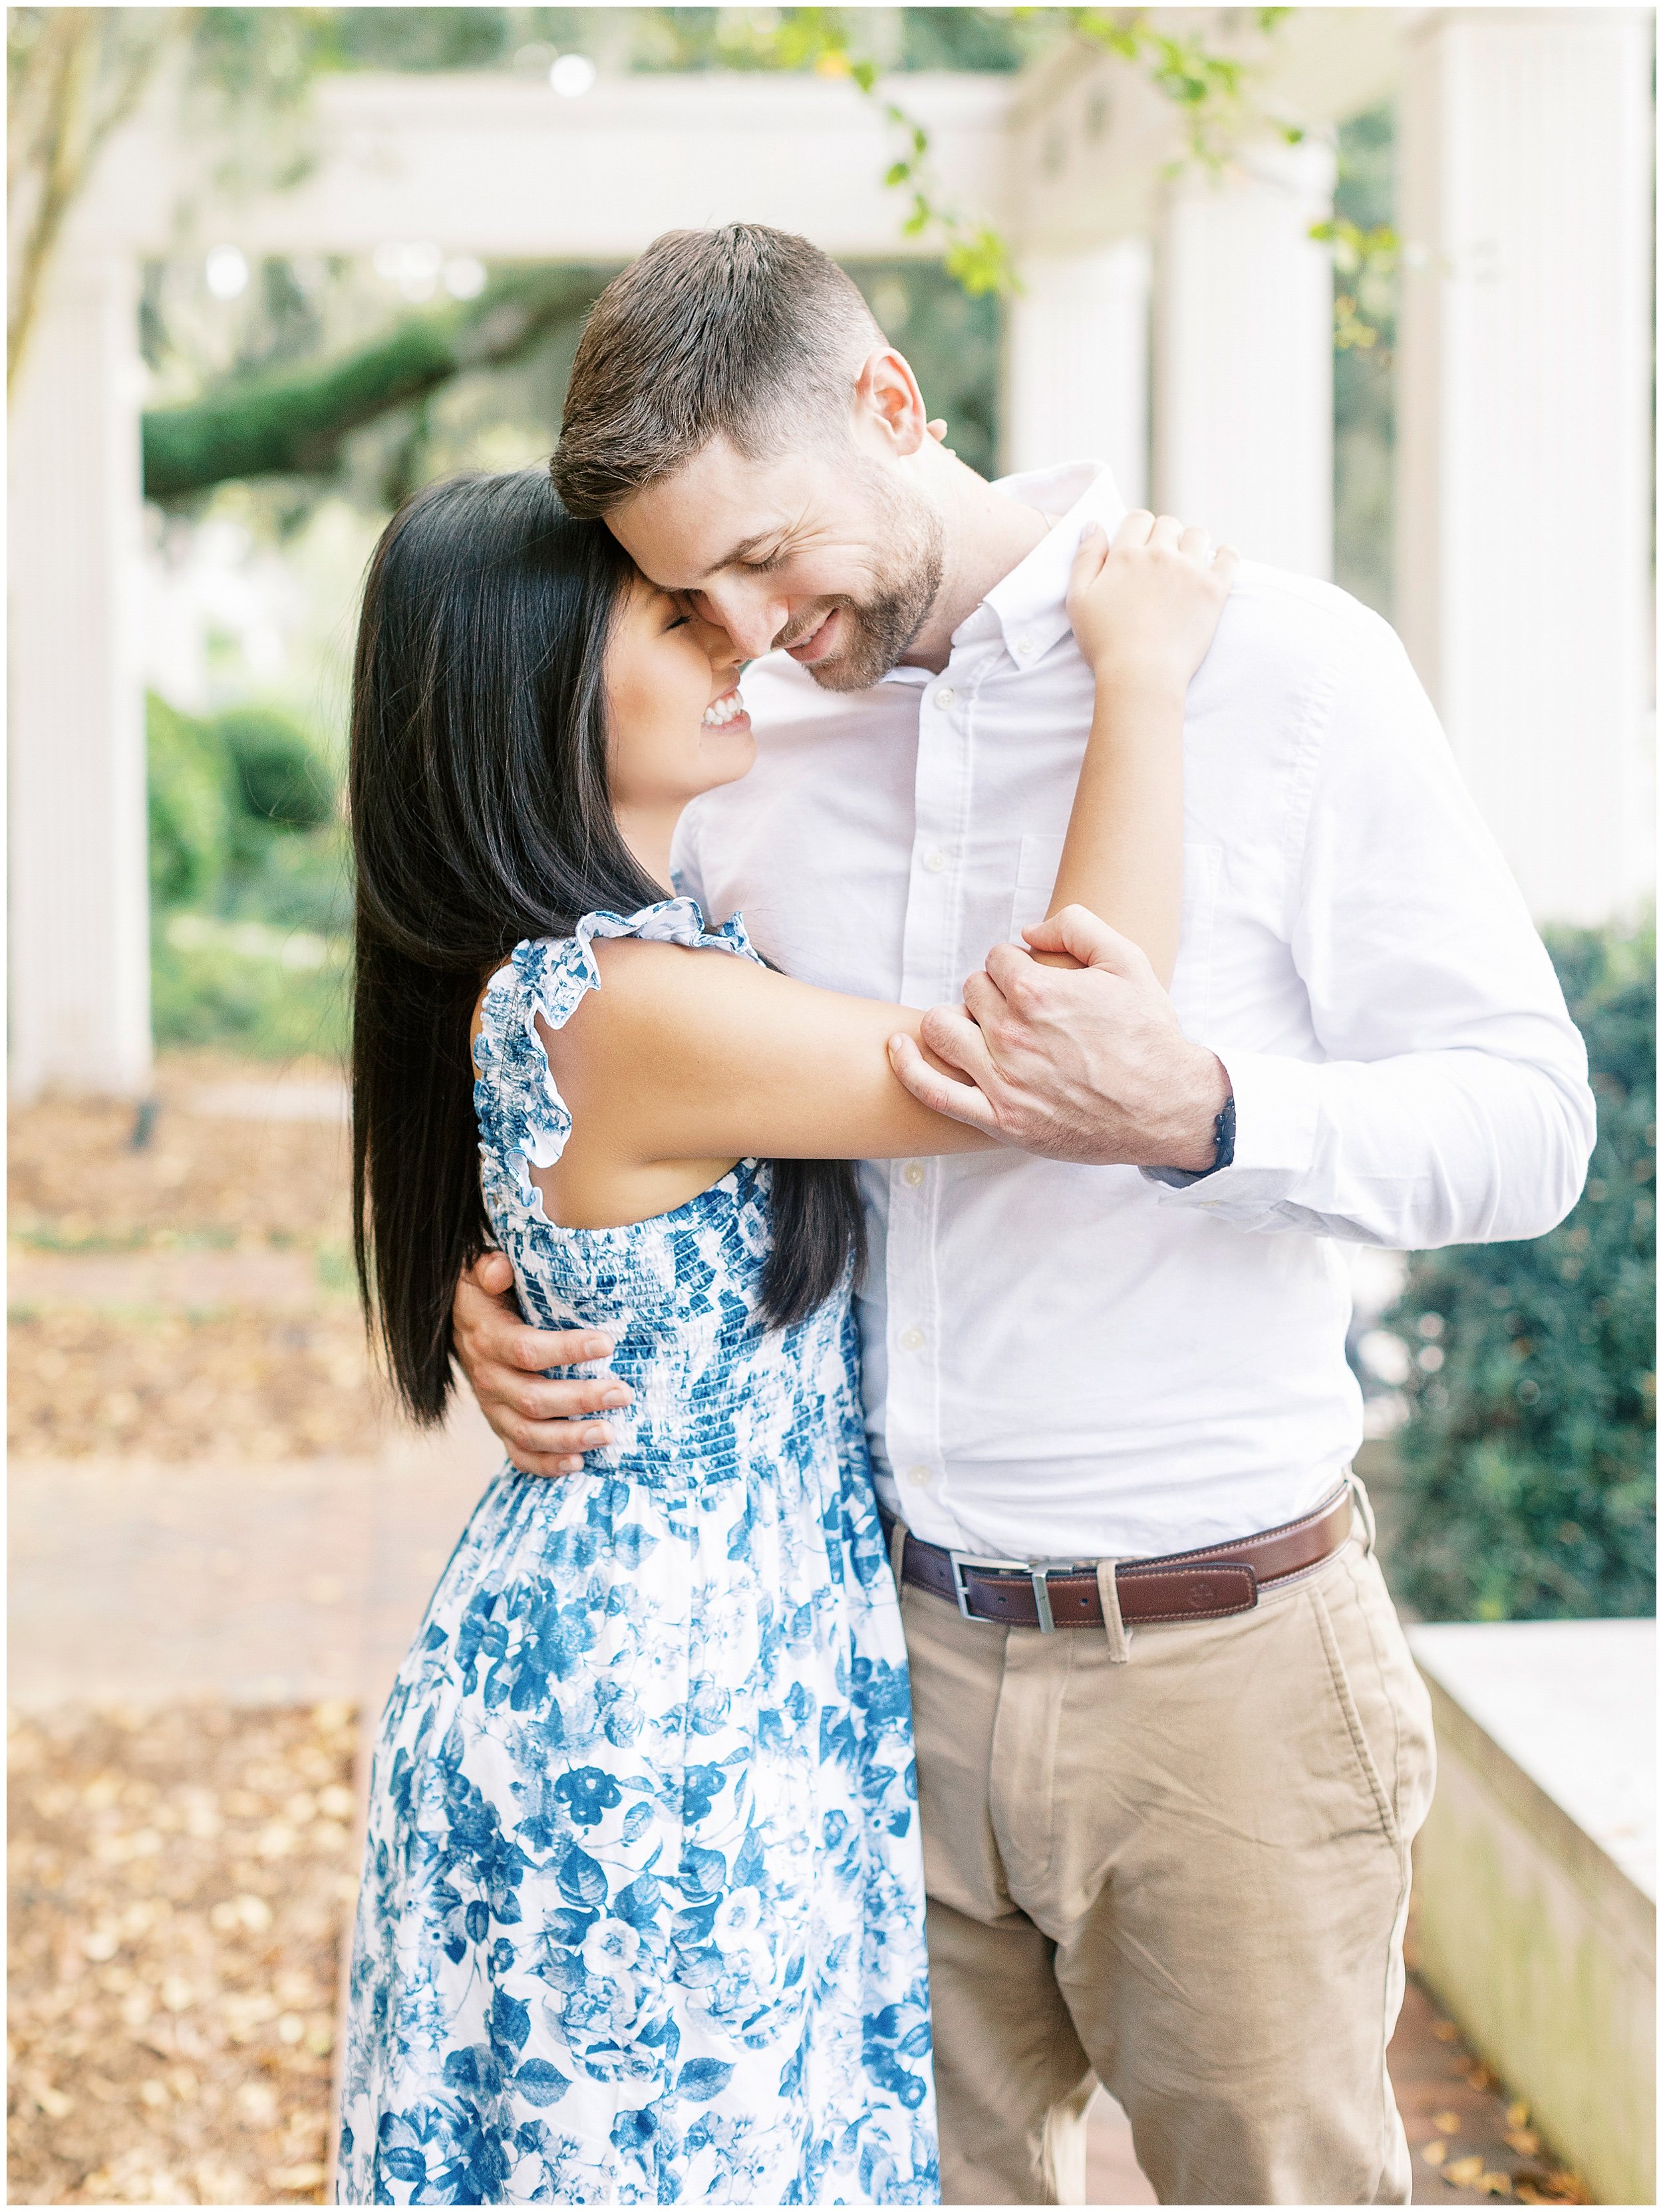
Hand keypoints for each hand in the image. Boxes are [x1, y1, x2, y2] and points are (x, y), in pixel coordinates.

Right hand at [453, 1251, 632, 1476]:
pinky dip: (547, 1464)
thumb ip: (489, 1268)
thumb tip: (499, 1268)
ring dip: (570, 1437)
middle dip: (580, 1399)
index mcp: (487, 1339)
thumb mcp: (480, 1272)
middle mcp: (488, 1378)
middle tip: (623, 1393)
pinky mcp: (500, 1426)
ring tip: (609, 1433)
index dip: (566, 1349)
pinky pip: (519, 1454)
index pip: (526, 1350)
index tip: (607, 1343)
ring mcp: (493, 1407)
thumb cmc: (488, 1294)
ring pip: (527, 1433)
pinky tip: (579, 1463)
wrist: (460, 1326)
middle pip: (532, 1398)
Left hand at [887, 905, 1230, 1166]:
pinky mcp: (997, 1118)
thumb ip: (1077, 926)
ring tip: (981, 1029)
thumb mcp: (1128, 963)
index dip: (1015, 966)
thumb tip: (1027, 930)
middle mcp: (1013, 1034)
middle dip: (992, 992)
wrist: (1168, 1109)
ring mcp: (1001, 1079)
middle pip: (971, 990)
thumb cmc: (1149, 1037)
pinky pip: (931, 1090)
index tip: (1034, 983)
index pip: (996, 959)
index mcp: (1039, 993)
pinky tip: (899, 1047)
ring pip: (942, 1028)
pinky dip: (908, 1065)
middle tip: (1022, 1011)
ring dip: (956, 1020)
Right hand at [1067, 510, 1236, 691]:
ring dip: (1191, 543)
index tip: (1139, 547)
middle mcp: (1160, 555)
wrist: (1141, 676)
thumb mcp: (1078, 600)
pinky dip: (1226, 554)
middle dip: (1163, 537)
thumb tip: (1094, 525)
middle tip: (1160, 562)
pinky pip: (1229, 556)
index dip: (1138, 529)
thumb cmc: (1105, 643)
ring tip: (1186, 564)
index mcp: (1126, 555)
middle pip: (1168, 524)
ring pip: (1198, 535)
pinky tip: (1219, 560)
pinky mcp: (1214, 590)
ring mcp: (1190, 570)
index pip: (1138, 519)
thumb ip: (1085, 558)